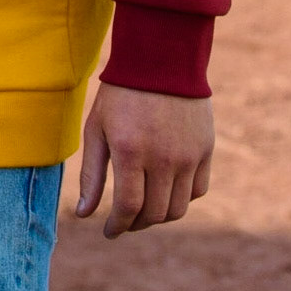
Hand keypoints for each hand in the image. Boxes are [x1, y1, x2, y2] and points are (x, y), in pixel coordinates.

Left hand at [75, 82, 212, 238]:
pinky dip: (181, 199)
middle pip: (154, 213)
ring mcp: (188, 155)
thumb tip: (84, 214)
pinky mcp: (206, 149)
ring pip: (178, 208)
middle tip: (124, 221)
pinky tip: (165, 191)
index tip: (109, 231)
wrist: (161, 58)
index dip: (117, 226)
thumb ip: (91, 174)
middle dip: (136, 224)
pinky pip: (197, 190)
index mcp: (131, 151)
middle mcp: (163, 158)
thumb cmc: (121, 94)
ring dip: (159, 216)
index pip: (129, 207)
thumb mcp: (97, 129)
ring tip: (143, 210)